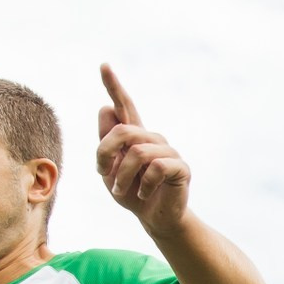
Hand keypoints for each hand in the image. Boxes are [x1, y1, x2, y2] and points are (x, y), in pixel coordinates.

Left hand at [95, 64, 191, 238]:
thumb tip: (105, 108)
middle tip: (103, 174)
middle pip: (122, 132)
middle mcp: (153, 138)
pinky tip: (144, 193)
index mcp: (135, 136)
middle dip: (106, 154)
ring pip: (137, 153)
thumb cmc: (132, 193)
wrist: (154, 219)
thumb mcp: (110, 170)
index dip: (114, 85)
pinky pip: (156, 168)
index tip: (103, 65)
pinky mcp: (180, 167)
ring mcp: (169, 151)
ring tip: (122, 190)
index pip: (124, 106)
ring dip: (122, 177)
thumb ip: (105, 143)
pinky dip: (143, 185)